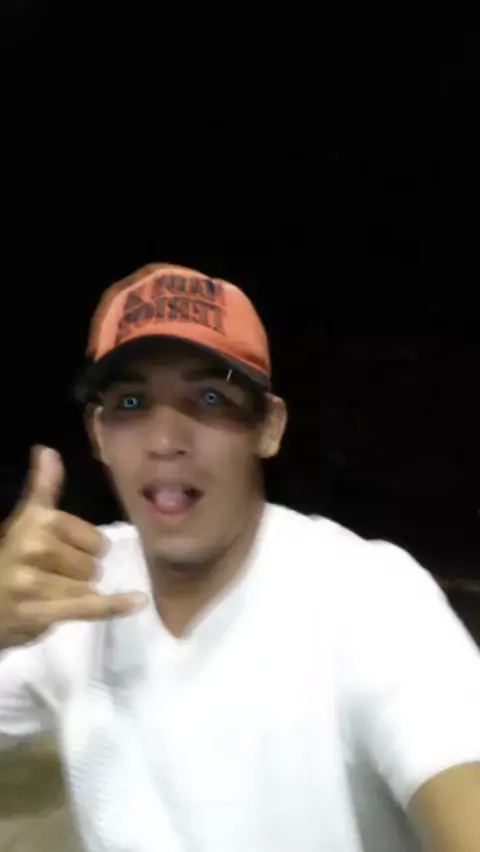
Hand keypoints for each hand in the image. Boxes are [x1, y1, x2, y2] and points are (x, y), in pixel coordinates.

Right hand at [0, 446, 146, 648]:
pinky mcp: (40, 611)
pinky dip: (113, 605)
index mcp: (36, 520)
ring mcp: (34, 580)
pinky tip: (137, 600)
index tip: (65, 551)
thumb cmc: (10, 562)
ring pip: (90, 584)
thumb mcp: (26, 521)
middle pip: (95, 561)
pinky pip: (88, 605)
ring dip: (79, 592)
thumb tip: (47, 450)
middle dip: (81, 571)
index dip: (87, 547)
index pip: (95, 537)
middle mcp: (33, 545)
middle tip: (53, 576)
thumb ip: (43, 487)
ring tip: (51, 594)